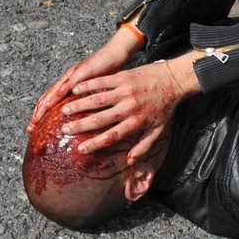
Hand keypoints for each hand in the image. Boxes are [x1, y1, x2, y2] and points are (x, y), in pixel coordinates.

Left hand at [27, 26, 141, 132]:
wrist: (115, 52)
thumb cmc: (107, 71)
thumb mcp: (96, 90)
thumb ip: (89, 101)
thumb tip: (87, 118)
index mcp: (69, 84)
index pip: (51, 101)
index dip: (42, 114)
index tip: (35, 128)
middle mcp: (67, 79)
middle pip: (46, 98)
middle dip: (37, 115)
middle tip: (29, 129)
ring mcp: (72, 75)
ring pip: (52, 93)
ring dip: (42, 108)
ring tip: (36, 121)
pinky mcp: (80, 72)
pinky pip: (66, 86)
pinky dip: (57, 96)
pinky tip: (51, 105)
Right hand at [59, 56, 194, 159]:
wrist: (174, 80)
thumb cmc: (165, 107)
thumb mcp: (158, 130)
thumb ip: (144, 146)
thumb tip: (129, 161)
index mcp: (136, 122)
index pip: (112, 136)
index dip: (95, 144)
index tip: (80, 149)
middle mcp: (129, 107)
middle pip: (101, 119)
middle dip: (81, 125)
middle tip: (65, 130)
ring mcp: (125, 91)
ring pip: (98, 99)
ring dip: (80, 104)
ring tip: (64, 110)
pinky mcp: (124, 77)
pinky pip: (103, 81)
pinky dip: (88, 85)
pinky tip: (75, 89)